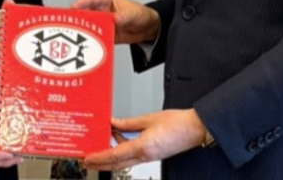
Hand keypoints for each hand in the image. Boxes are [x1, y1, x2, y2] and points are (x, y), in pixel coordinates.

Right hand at [71, 0, 160, 44]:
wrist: (148, 28)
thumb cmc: (140, 14)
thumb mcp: (131, 13)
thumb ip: (121, 17)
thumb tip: (113, 20)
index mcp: (107, 0)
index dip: (81, 3)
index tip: (74, 8)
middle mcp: (102, 11)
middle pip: (86, 13)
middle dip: (78, 18)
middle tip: (72, 23)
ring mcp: (103, 23)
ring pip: (89, 26)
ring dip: (84, 30)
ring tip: (78, 35)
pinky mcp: (105, 34)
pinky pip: (96, 37)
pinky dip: (92, 41)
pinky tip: (89, 44)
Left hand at [81, 109, 206, 171]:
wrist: (195, 129)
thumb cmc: (178, 123)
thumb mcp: (149, 119)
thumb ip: (128, 123)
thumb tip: (114, 123)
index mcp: (143, 147)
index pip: (115, 155)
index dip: (99, 157)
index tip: (88, 158)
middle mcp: (145, 156)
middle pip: (117, 164)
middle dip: (100, 164)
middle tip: (87, 162)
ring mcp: (149, 157)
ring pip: (124, 161)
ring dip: (111, 156)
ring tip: (100, 147)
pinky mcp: (153, 154)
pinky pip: (133, 155)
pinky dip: (123, 150)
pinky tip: (119, 139)